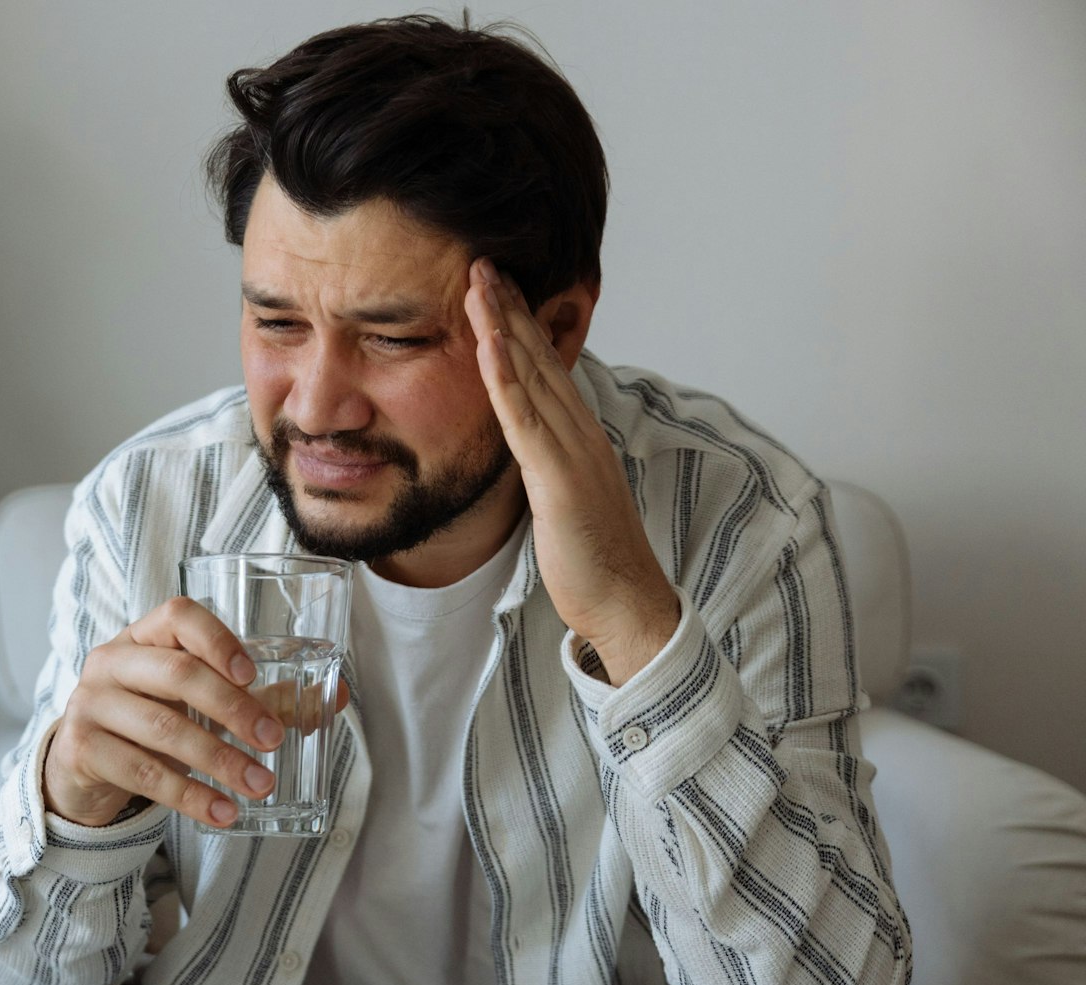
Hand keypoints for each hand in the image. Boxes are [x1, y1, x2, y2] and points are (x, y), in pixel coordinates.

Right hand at [43, 597, 349, 827]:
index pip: (178, 615)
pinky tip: (224, 812)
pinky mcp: (82, 750)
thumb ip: (261, 696)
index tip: (254, 674)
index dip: (218, 640)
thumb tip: (338, 697)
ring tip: (260, 785)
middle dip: (232, 708)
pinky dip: (190, 797)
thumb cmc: (151, 718)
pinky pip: (144, 775)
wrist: (81, 762)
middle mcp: (111, 661)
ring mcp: (90, 704)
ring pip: (163, 730)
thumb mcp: (195, 702)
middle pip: (176, 674)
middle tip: (273, 741)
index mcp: (143, 636)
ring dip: (219, 761)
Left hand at [464, 258, 680, 685]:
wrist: (627, 606)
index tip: (491, 284)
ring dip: (504, 326)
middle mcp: (580, 432)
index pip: (544, 368)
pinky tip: (488, 346)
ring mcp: (573, 452)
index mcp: (579, 436)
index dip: (518, 323)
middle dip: (508, 306)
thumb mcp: (562, 498)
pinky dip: (506, 380)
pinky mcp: (560, 479)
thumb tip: (522, 446)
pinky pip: (527, 421)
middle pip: (540, 357)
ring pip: (533, 377)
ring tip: (478, 281)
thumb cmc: (594, 559)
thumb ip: (544, 464)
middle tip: (480, 259)